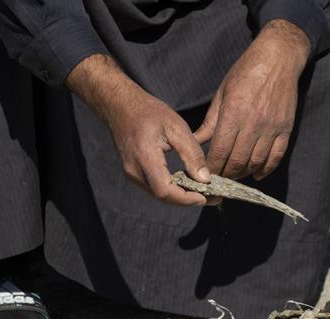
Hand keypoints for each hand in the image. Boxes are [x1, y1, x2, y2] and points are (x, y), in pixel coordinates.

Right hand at [66, 54, 209, 205]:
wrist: (121, 107)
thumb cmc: (149, 112)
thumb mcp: (176, 127)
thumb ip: (192, 154)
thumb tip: (204, 179)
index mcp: (144, 156)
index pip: (165, 190)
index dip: (186, 198)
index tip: (205, 197)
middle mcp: (134, 170)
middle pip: (163, 196)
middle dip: (187, 200)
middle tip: (208, 196)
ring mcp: (131, 174)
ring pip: (159, 195)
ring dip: (180, 196)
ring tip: (200, 190)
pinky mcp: (133, 173)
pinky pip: (154, 188)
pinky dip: (171, 189)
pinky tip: (185, 183)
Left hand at [194, 20, 310, 180]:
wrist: (278, 58)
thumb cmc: (245, 73)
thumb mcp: (222, 93)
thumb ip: (209, 122)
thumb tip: (193, 142)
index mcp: (233, 112)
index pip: (220, 151)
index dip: (212, 168)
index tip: (206, 176)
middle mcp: (253, 122)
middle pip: (237, 161)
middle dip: (226, 175)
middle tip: (219, 181)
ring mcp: (271, 127)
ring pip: (256, 163)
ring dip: (243, 174)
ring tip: (234, 176)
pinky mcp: (285, 129)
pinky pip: (275, 157)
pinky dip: (265, 170)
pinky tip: (256, 174)